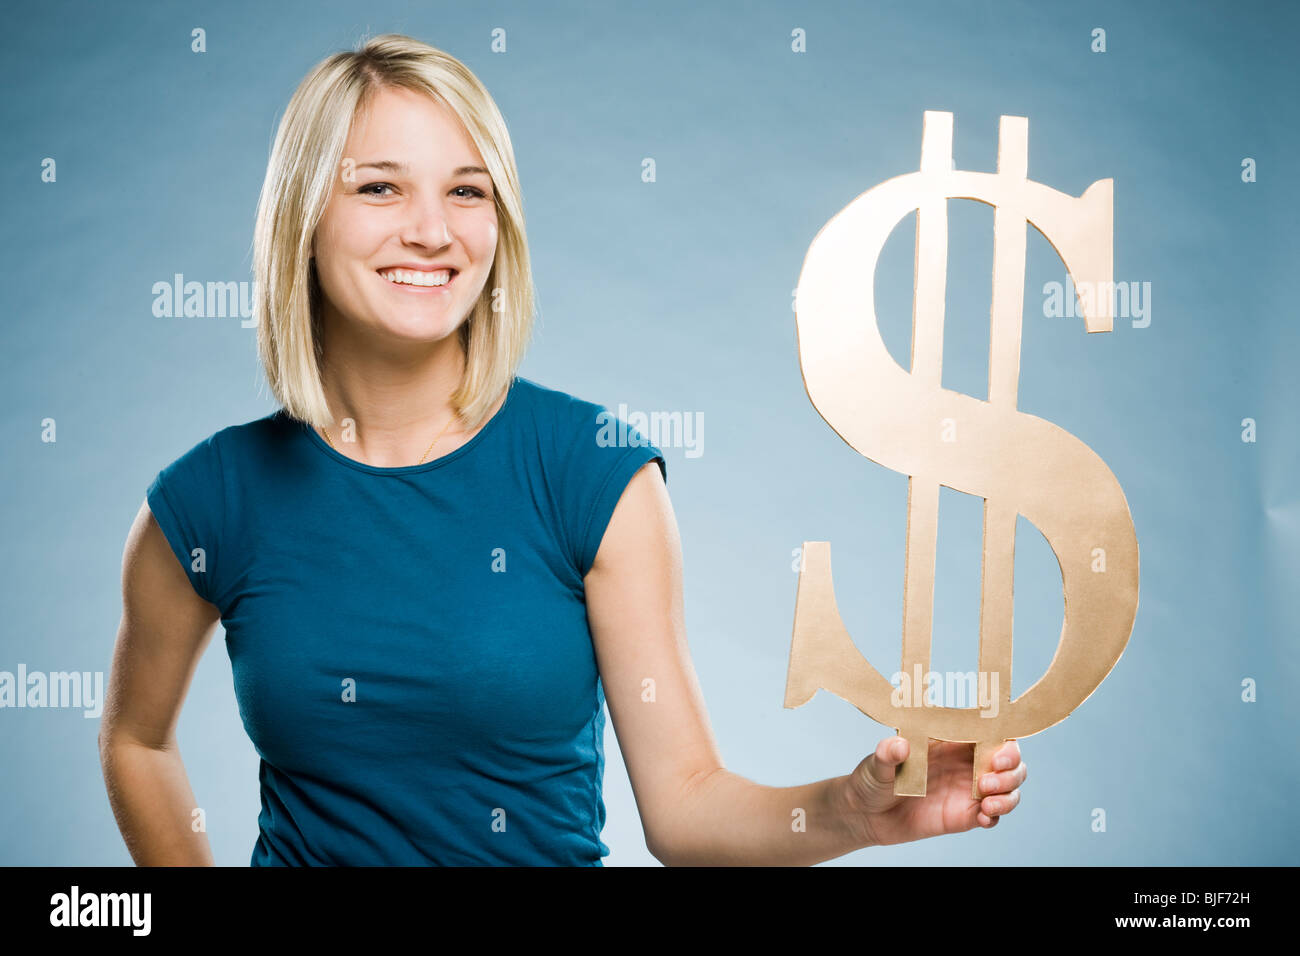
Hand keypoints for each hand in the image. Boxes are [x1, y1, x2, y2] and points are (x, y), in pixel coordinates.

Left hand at [841, 737, 1026, 846]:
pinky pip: (994, 814)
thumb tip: (900, 744)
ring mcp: (967, 789)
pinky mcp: (965, 815)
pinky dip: (997, 815)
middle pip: (1009, 759)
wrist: (866, 816)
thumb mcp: (876, 764)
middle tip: (988, 780)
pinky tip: (983, 817)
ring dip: (1008, 793)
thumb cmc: (873, 779)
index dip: (1003, 739)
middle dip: (1011, 768)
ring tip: (986, 801)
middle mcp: (964, 762)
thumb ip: (887, 754)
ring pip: (1009, 787)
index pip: (988, 731)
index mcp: (950, 740)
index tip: (997, 752)